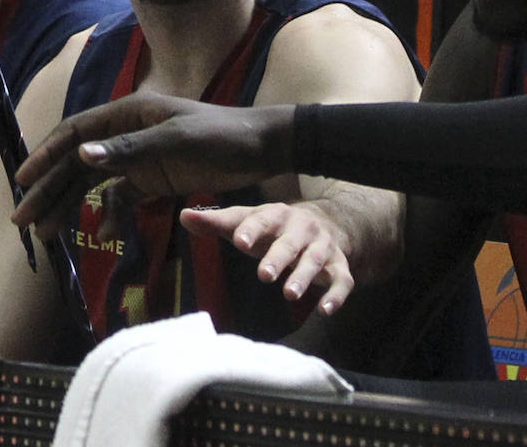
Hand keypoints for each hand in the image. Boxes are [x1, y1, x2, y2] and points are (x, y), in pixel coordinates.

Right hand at [11, 94, 294, 239]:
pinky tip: (107, 237)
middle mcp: (127, 134)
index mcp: (128, 114)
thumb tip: (82, 155)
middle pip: (76, 163)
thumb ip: (128, 149)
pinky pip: (121, 199)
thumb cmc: (221, 137)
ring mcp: (139, 158)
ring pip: (93, 184)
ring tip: (48, 234)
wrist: (264, 149)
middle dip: (48, 190)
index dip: (44, 156)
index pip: (75, 134)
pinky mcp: (154, 180)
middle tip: (22, 220)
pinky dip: (111, 217)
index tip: (21, 181)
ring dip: (70, 206)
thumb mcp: (175, 142)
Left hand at [180, 202, 354, 314]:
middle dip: (278, 258)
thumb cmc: (275, 228)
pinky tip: (324, 311)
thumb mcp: (248, 222)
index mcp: (276, 215)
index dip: (252, 230)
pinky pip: (342, 281)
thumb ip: (217, 222)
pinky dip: (336, 295)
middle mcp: (302, 228)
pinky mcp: (339, 267)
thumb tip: (184, 216)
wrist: (326, 223)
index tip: (239, 241)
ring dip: (304, 277)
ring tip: (289, 295)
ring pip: (315, 261)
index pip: (262, 220)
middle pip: (290, 243)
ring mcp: (323, 247)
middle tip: (263, 275)